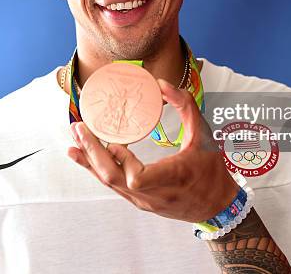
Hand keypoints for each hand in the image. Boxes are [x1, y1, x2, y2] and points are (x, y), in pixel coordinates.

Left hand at [67, 78, 238, 221]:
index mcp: (173, 177)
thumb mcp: (204, 134)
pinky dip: (96, 170)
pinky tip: (81, 156)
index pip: (138, 179)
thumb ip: (185, 106)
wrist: (216, 206)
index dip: (124, 161)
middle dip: (92, 153)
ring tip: (74, 139)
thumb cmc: (211, 170)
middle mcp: (155, 193)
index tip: (117, 144)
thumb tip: (161, 84)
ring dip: (89, 160)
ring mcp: (144, 201)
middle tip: (79, 129)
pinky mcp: (139, 202)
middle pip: (114, 178)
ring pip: (109, 184)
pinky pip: (113, 186)